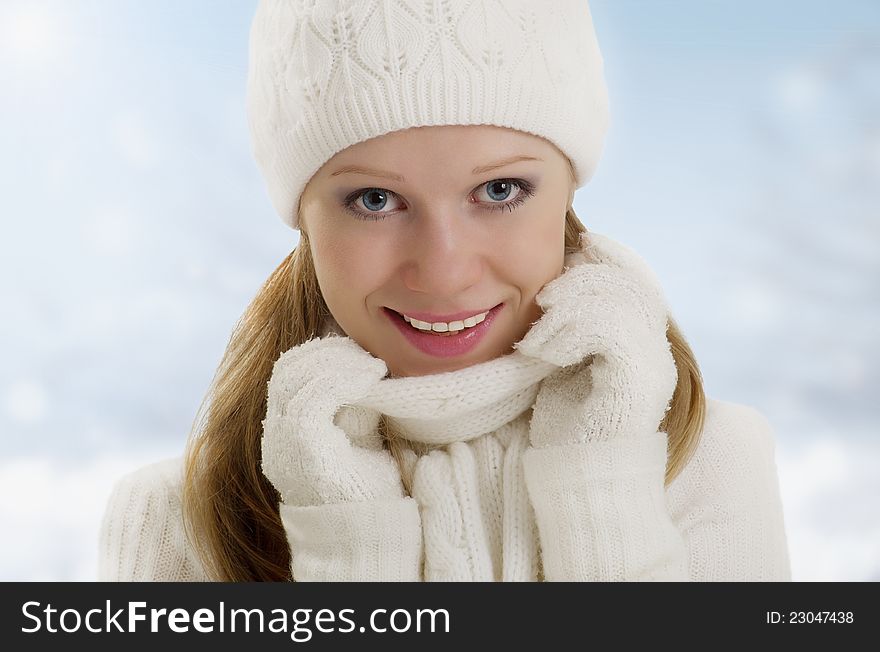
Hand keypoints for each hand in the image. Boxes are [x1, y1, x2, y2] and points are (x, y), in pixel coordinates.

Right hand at [261, 335, 405, 505]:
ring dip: (340, 361)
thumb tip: (363, 361)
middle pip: (286, 368)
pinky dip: (346, 378)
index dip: (320, 352)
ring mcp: (283, 441)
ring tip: (375, 366)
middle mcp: (276, 434)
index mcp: (285, 429)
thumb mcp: (358, 432)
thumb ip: (351, 400)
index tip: (357, 349)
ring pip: (297, 377)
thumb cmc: (367, 487)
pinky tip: (373, 377)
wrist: (367, 531)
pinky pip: (316, 396)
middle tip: (366, 352)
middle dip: (328, 351)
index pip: (287, 372)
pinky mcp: (301, 447)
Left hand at [514, 232, 677, 444]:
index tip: (582, 242)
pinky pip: (608, 329)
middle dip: (584, 277)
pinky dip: (569, 332)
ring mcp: (649, 364)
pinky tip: (544, 351)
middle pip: (630, 283)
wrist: (576, 478)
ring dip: (571, 305)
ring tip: (539, 329)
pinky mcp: (635, 381)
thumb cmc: (565, 428)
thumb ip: (571, 328)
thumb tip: (552, 286)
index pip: (637, 279)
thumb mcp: (565, 365)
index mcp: (639, 342)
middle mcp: (653, 349)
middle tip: (546, 297)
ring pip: (619, 300)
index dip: (612, 255)